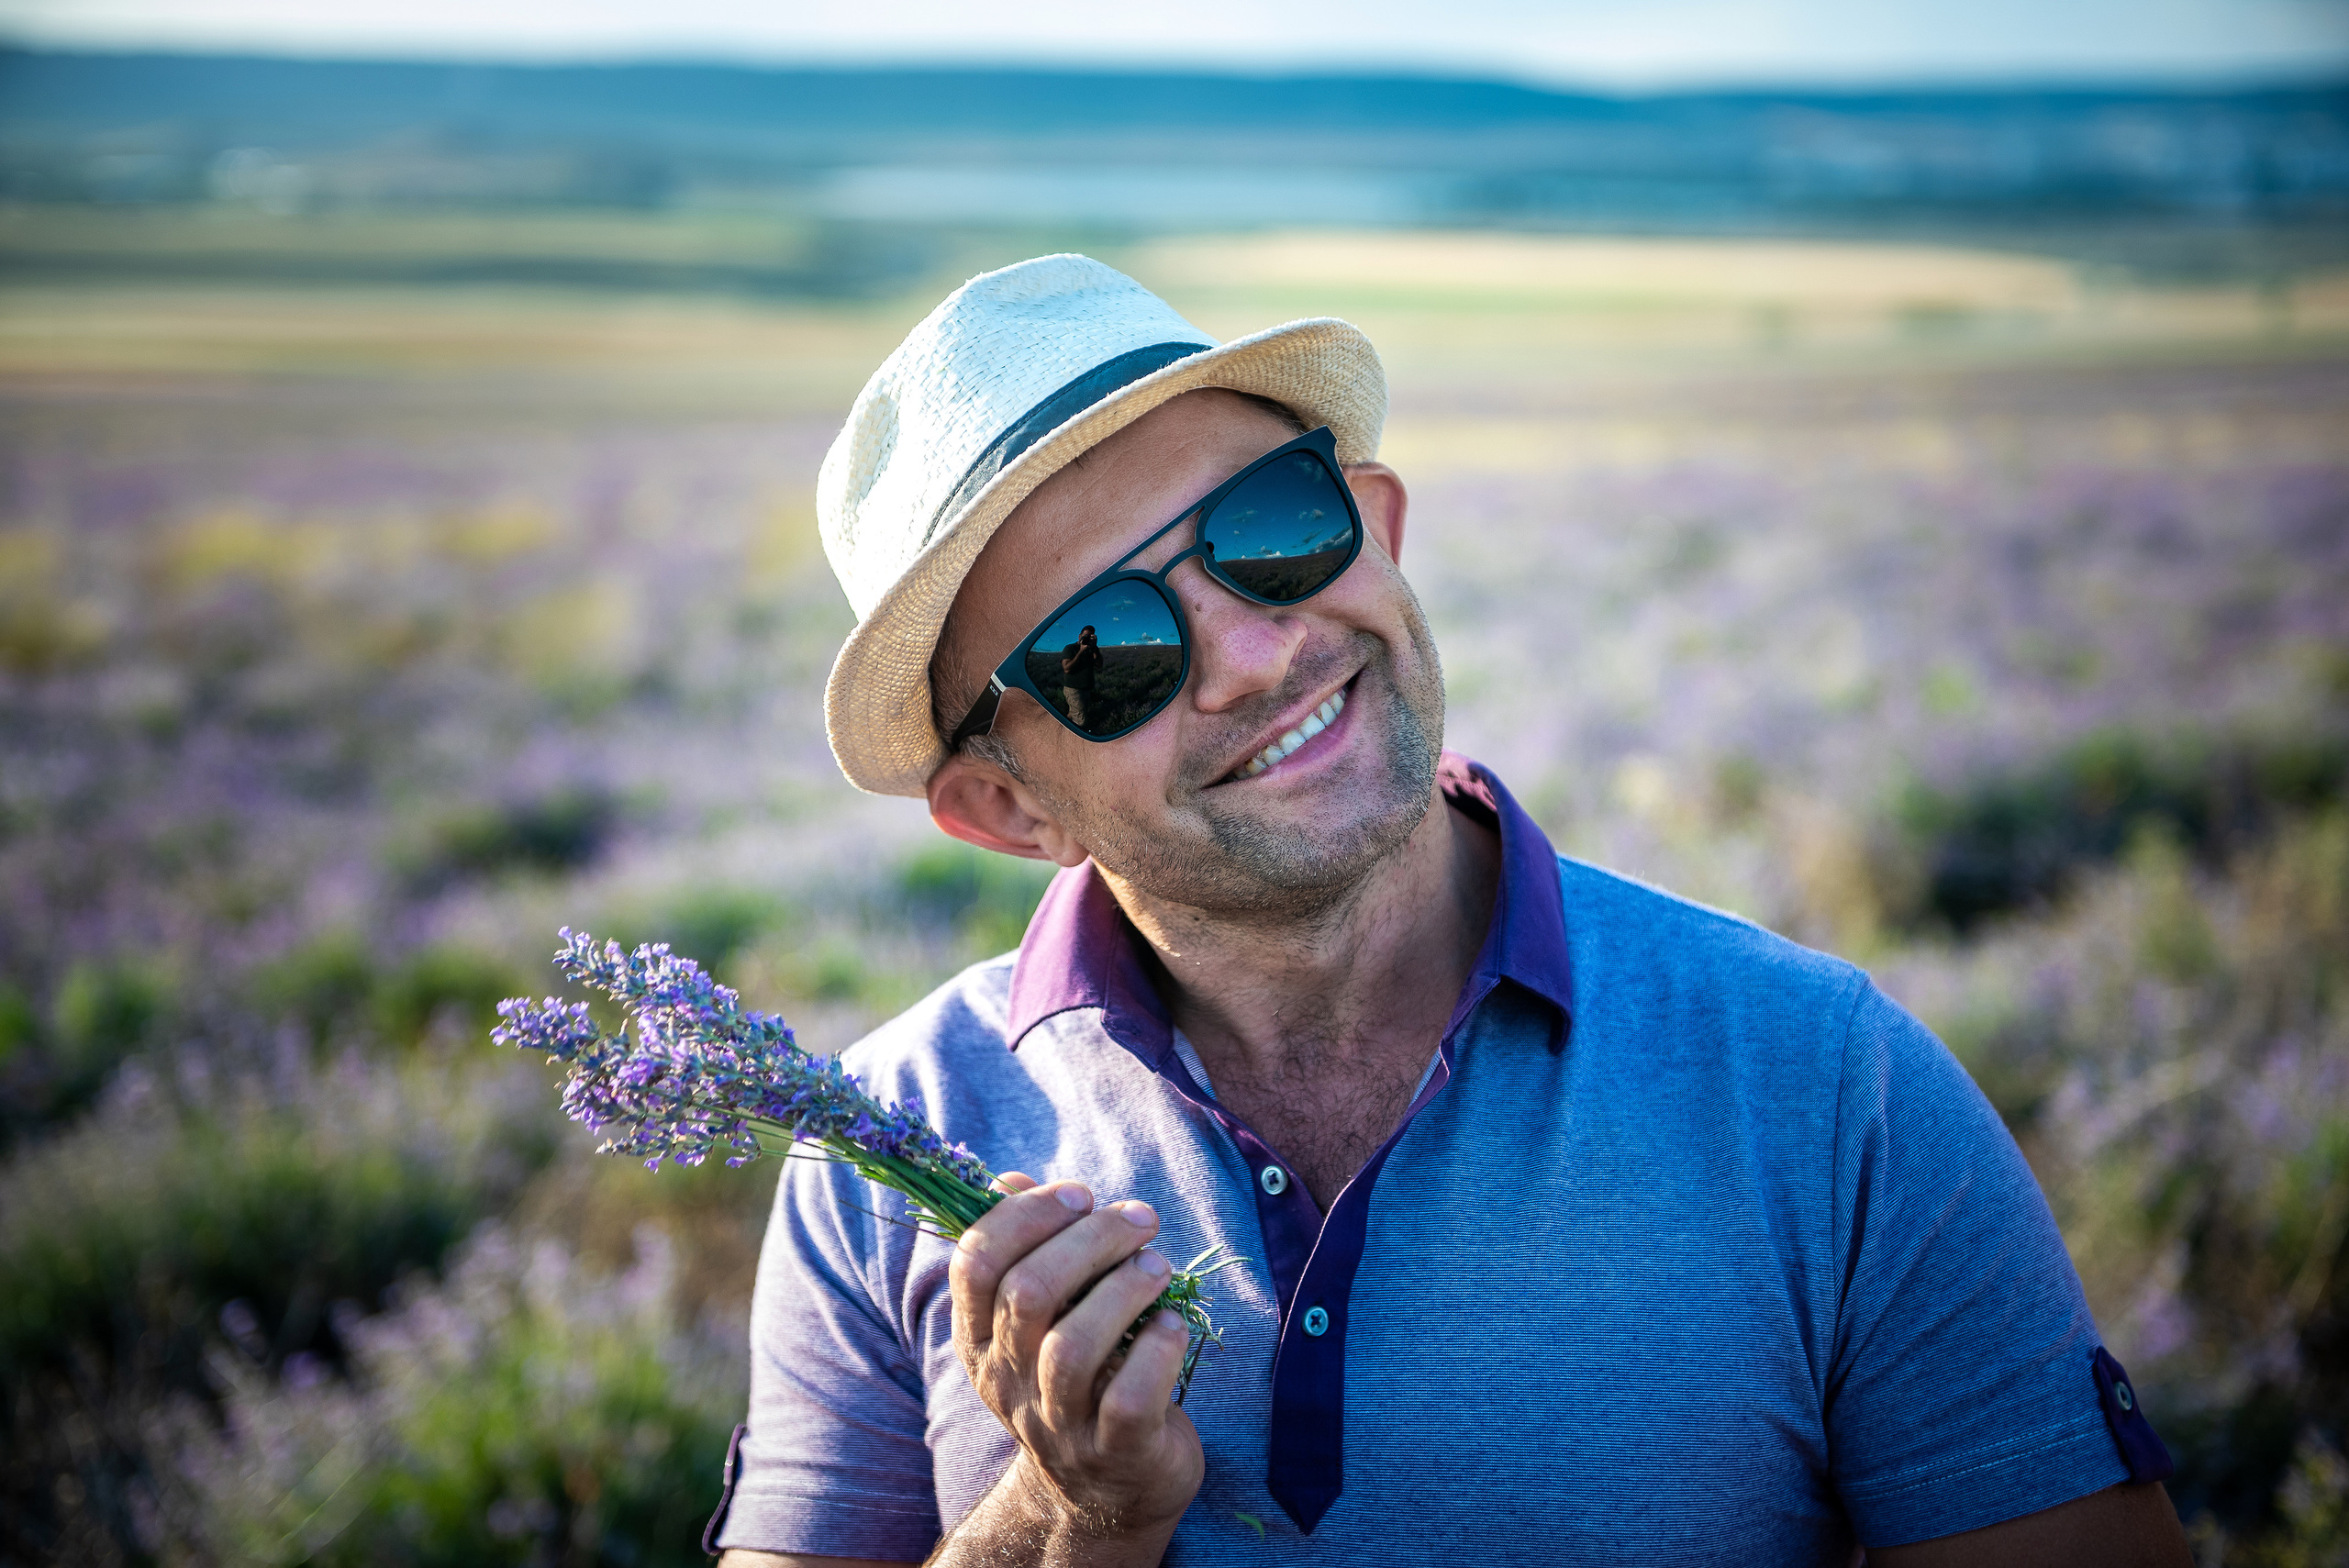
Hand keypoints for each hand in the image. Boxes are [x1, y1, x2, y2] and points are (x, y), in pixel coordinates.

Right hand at [947, 1173, 1204, 1549]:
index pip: (974, 1263)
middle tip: (1140, 1219)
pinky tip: (1173, 1324)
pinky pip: (1128, 1398)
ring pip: (1071, 1348)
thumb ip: (1026, 1248)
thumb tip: (1008, 1180)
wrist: (1107, 1491)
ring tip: (1156, 1265)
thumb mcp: (1043, 1317)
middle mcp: (1007, 1381)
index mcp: (980, 1339)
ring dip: (1122, 1290)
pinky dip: (1157, 1350)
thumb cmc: (1081, 1378)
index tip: (1080, 1194)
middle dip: (1090, 1240)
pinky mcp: (1116, 1451)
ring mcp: (1059, 1424)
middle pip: (1028, 1293)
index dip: (1026, 1215)